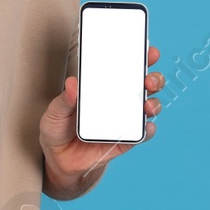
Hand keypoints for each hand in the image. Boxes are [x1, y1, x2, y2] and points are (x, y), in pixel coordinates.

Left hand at [39, 46, 162, 196]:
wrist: (59, 160)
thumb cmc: (58, 129)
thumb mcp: (55, 112)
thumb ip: (64, 99)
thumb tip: (72, 83)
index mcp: (103, 87)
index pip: (125, 68)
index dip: (139, 57)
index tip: (147, 50)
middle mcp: (119, 100)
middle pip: (144, 85)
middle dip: (153, 78)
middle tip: (149, 79)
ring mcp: (125, 120)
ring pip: (148, 107)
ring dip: (153, 103)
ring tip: (147, 105)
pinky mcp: (126, 140)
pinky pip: (142, 134)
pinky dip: (147, 130)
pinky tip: (146, 126)